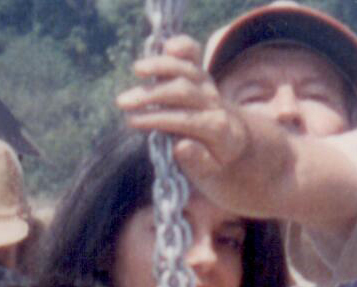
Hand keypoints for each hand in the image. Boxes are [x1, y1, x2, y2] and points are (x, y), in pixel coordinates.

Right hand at [116, 35, 256, 193]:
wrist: (234, 140)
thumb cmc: (213, 160)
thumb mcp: (209, 171)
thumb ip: (197, 161)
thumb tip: (180, 146)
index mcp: (218, 130)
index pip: (186, 120)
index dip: (158, 119)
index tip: (132, 121)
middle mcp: (215, 103)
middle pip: (183, 90)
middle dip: (152, 94)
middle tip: (123, 102)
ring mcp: (208, 85)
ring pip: (187, 68)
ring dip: (160, 66)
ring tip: (137, 70)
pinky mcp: (201, 72)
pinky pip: (194, 54)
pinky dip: (181, 46)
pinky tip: (166, 45)